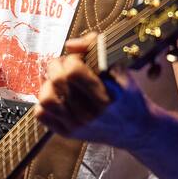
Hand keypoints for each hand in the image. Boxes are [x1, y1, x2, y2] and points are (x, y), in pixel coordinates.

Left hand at [35, 32, 151, 147]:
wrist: (135, 129)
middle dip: (59, 65)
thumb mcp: (121, 69)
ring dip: (48, 84)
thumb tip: (70, 45)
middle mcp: (90, 114)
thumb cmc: (127, 96)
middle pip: (58, 81)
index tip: (79, 58)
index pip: (73, 71)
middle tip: (67, 65)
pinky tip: (57, 95)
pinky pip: (41, 115)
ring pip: (46, 99)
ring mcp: (78, 126)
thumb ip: (97, 50)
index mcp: (106, 97)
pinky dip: (43, 102)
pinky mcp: (68, 133)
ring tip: (59, 80)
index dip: (72, 58)